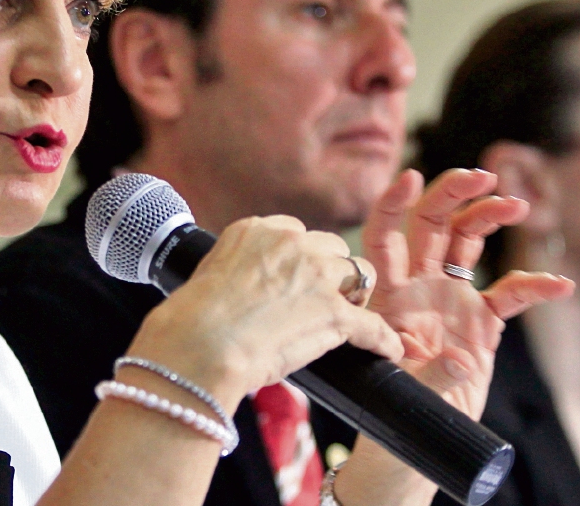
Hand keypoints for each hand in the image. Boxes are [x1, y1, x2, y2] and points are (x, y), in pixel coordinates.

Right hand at [129, 215, 404, 409]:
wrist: (197, 346)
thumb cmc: (190, 322)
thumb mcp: (210, 273)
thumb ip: (238, 268)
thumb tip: (246, 286)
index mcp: (255, 229)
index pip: (295, 233)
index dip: (299, 258)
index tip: (296, 278)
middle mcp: (290, 243)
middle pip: (332, 248)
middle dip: (329, 272)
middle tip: (321, 300)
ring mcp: (316, 276)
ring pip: (359, 275)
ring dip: (354, 296)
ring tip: (350, 319)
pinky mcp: (334, 314)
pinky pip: (372, 325)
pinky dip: (381, 340)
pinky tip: (389, 351)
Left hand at [362, 168, 573, 417]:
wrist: (419, 439)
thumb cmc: (395, 410)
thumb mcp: (403, 391)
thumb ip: (429, 371)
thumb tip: (458, 356)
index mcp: (388, 293)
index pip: (383, 235)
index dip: (392, 203)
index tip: (410, 177)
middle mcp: (418, 286)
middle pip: (431, 223)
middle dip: (454, 193)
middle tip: (484, 176)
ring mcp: (450, 299)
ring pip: (467, 241)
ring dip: (489, 216)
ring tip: (518, 205)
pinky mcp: (480, 321)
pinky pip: (509, 294)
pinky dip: (534, 286)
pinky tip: (560, 285)